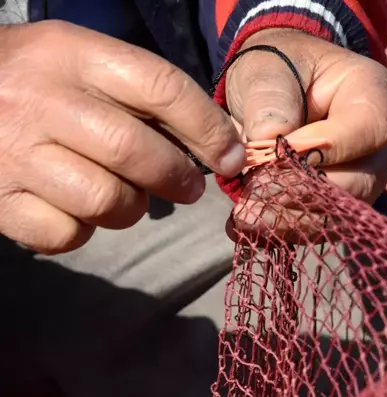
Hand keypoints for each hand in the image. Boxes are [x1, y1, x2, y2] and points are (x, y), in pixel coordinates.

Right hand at [0, 21, 245, 253]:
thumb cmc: (38, 80)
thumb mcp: (87, 63)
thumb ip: (146, 96)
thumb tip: (219, 142)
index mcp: (72, 54)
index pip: (160, 87)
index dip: (208, 128)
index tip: (231, 156)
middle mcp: (40, 99)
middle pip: (135, 151)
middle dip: (177, 177)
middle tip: (188, 187)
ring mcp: (14, 153)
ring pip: (106, 200)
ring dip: (131, 207)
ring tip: (125, 194)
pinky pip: (68, 234)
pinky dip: (85, 230)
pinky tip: (76, 208)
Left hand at [224, 29, 386, 238]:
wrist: (284, 89)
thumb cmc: (279, 70)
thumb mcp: (267, 69)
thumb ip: (269, 97)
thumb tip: (269, 138)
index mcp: (376, 97)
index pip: (368, 131)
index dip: (323, 150)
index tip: (272, 157)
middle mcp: (383, 145)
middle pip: (358, 183)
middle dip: (302, 195)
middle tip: (251, 198)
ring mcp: (368, 178)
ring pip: (340, 214)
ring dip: (290, 220)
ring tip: (244, 217)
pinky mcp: (344, 204)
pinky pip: (323, 225)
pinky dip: (286, 229)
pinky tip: (251, 226)